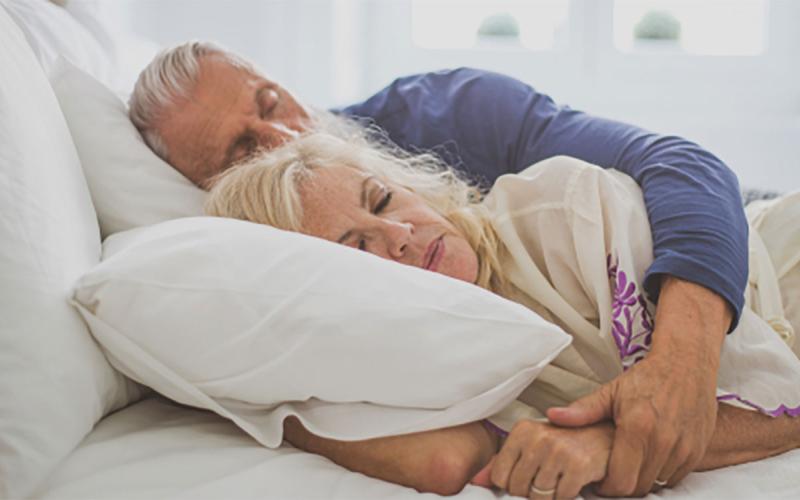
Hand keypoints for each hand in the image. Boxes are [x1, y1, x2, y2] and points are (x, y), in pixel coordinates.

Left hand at [470, 420, 612, 498]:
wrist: (603, 437)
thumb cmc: (561, 443)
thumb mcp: (529, 446)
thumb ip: (502, 463)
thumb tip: (475, 481)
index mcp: (521, 430)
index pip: (499, 476)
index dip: (511, 485)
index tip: (526, 478)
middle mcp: (538, 437)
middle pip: (518, 489)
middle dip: (530, 493)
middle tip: (545, 480)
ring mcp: (559, 451)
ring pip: (539, 496)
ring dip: (550, 496)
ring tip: (558, 480)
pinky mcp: (579, 466)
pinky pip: (562, 498)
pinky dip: (566, 496)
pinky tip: (572, 482)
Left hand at [547, 277, 729, 495]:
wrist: (686, 363)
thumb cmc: (648, 377)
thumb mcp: (611, 391)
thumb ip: (583, 410)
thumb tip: (553, 416)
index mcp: (638, 428)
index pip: (620, 481)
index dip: (605, 487)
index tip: (598, 481)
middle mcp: (663, 441)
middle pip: (638, 487)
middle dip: (621, 485)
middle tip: (611, 474)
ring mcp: (684, 447)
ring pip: (657, 483)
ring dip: (641, 479)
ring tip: (629, 464)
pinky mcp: (697, 450)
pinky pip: (675, 477)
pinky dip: (661, 473)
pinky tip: (649, 459)